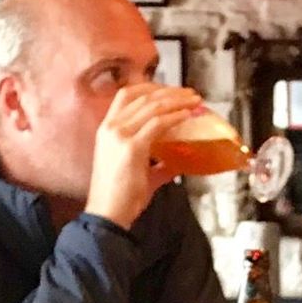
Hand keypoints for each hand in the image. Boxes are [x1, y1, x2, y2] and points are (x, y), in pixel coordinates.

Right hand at [86, 83, 203, 231]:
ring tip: (195, 101)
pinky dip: (175, 117)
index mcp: (107, 128)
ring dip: (177, 100)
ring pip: (152, 106)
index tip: (171, 90)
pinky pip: (158, 124)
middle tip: (190, 94)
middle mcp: (111, 127)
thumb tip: (177, 162)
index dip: (151, 87)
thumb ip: (157, 164)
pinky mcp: (132, 147)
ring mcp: (119, 135)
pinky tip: (188, 115)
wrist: (107, 215)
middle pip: (142, 95)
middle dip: (170, 91)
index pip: (127, 94)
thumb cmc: (121, 198)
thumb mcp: (139, 173)